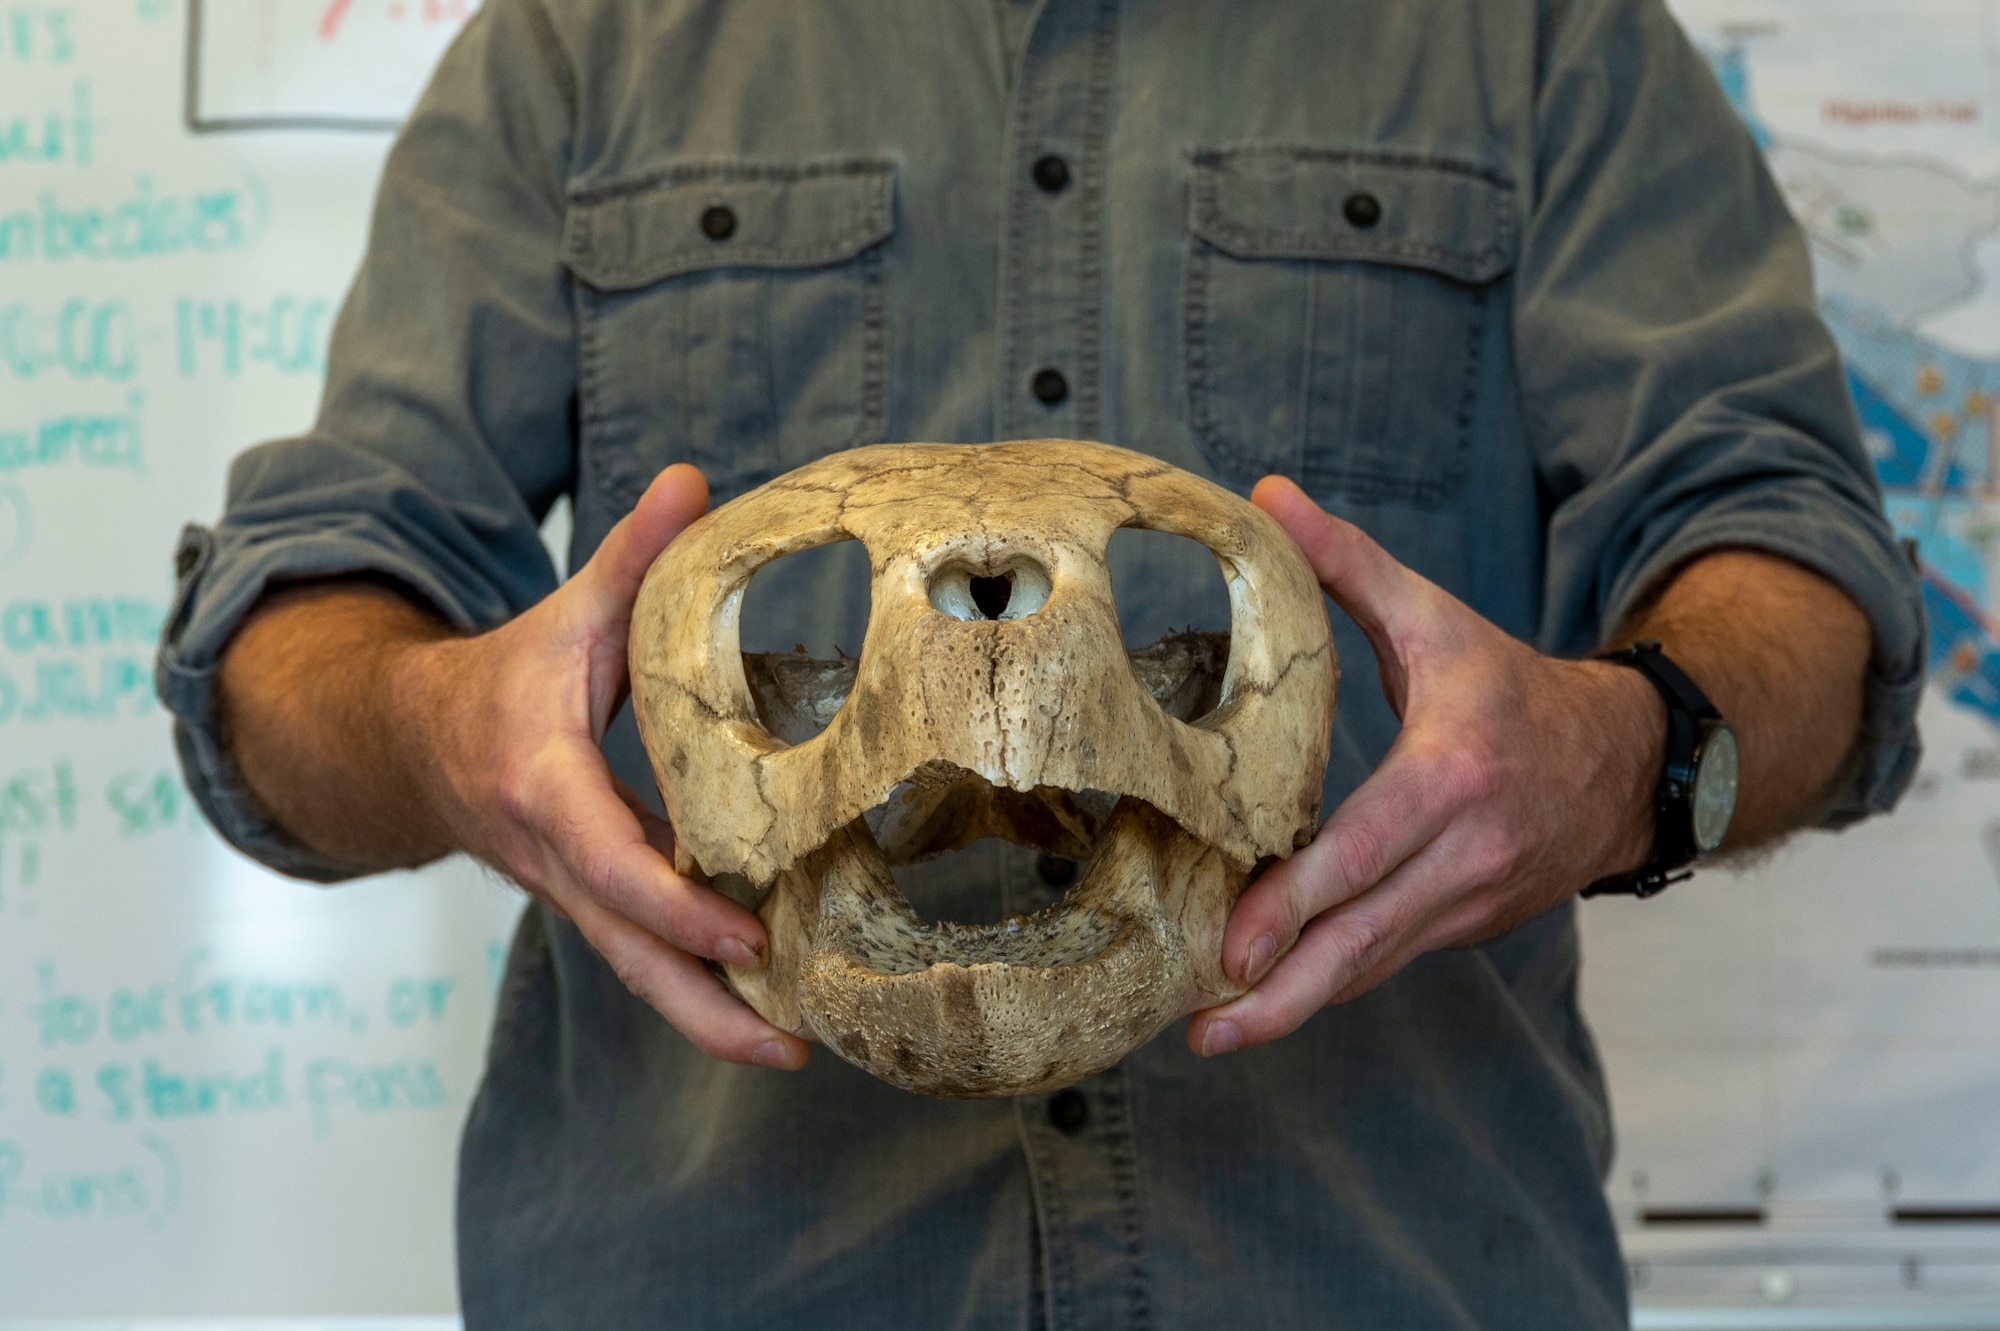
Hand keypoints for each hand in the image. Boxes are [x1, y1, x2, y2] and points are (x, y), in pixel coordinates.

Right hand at [397, 466, 809, 1070]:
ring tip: (794, 1050)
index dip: (679, 906)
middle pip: (628, 955)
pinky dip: (700, 986)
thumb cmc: (503, 678)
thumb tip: (694, 482)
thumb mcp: (564, 613)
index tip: (751, 938)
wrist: (412, 742)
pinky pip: (644, 954)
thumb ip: (632, 557)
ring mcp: (570, 891)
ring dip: (710, 1019)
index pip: (612, 863)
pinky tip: (770, 1006)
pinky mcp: (590, 902)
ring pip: (637, 971)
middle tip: (789, 1048)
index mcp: (546, 787)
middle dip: (705, 1011)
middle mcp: (555, 858)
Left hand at [1187, 476, 1662, 1056]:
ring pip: (1374, 966)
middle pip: (1365, 940)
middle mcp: (1467, 855)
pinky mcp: (1469, 928)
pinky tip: (1267, 1003)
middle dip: (1282, 993)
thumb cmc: (1510, 686)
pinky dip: (1331, 983)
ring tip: (1213, 1034)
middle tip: (1203, 1031)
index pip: (1367, 852)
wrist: (1629, 762)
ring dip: (1296, 1007)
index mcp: (1453, 776)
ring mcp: (1473, 903)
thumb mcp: (1434, 618)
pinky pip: (1389, 961)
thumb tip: (1266, 493)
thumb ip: (1348, 562)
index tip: (1232, 947)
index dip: (1298, 903)